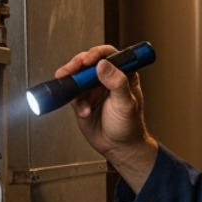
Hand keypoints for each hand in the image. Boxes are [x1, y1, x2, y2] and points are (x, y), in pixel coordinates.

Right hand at [58, 44, 158, 190]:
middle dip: (77, 65)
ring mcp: (93, 89)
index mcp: (123, 75)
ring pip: (77, 76)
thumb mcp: (126, 103)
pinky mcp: (83, 100)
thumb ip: (117, 83)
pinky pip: (72, 94)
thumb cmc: (130, 126)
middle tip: (71, 70)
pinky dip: (75, 102)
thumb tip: (104, 65)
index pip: (109, 55)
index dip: (97, 54)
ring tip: (73, 89)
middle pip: (88, 62)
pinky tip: (84, 111)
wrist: (119, 148)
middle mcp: (107, 79)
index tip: (89, 60)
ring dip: (72, 82)